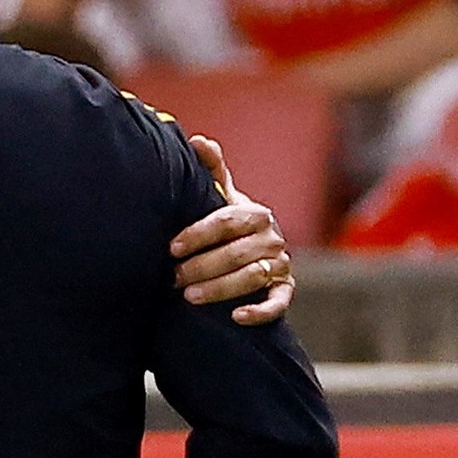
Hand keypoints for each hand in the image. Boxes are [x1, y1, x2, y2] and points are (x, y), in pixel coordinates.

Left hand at [170, 136, 292, 324]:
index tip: (172, 247)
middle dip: (203, 266)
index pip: (227, 222)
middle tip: (173, 278)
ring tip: (190, 297)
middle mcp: (273, 237)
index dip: (199, 234)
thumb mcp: (221, 198)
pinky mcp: (285, 289)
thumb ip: (212, 172)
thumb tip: (198, 140)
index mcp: (255, 213)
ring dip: (221, 288)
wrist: (251, 253)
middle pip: (237, 253)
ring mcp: (281, 264)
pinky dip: (261, 311)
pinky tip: (238, 317)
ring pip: (253, 277)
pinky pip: (279, 302)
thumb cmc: (228, 225)